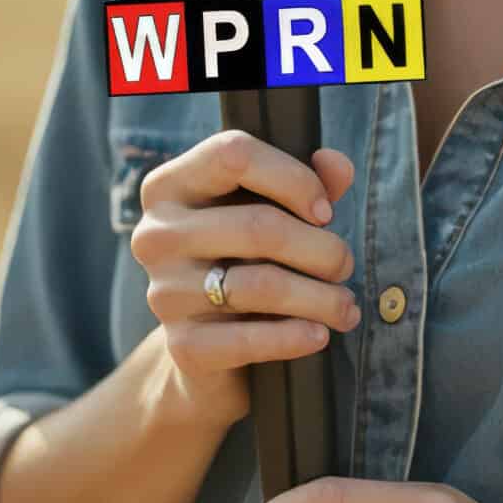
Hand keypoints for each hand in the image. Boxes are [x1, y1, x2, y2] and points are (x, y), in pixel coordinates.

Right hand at [130, 130, 358, 428]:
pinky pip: (249, 339)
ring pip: (262, 285)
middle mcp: (156, 235)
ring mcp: (164, 293)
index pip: (233, 155)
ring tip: (345, 306)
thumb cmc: (244, 262)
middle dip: (321, 249)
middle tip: (345, 266)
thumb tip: (338, 164)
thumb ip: (308, 184)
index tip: (325, 211)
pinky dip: (295, 337)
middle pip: (259, 226)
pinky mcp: (182, 346)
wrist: (207, 347)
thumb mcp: (273, 214)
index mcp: (170, 187)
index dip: (294, 178)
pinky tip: (320, 335)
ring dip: (321, 297)